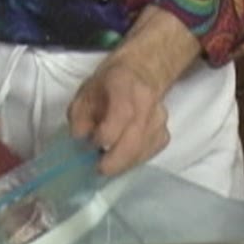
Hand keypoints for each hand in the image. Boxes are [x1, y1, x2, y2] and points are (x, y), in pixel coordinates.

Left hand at [68, 5, 200, 176]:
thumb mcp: (85, 93)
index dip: (105, 135)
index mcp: (125, 85)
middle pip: (135, 140)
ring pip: (142, 151)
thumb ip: (79, 116)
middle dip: (114, 161)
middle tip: (99, 169)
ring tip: (106, 163)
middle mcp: (147, 102)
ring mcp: (159, 120)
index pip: (122, 115)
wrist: (140, 74)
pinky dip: (132, 161)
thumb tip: (80, 138)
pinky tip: (121, 158)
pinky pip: (148, 154)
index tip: (91, 143)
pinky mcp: (164, 134)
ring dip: (122, 163)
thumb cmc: (108, 85)